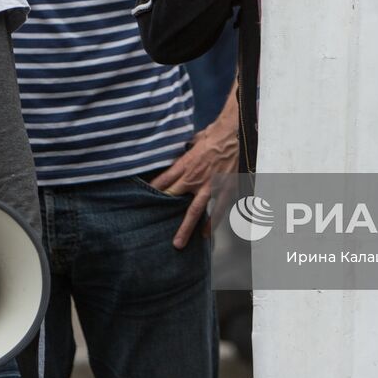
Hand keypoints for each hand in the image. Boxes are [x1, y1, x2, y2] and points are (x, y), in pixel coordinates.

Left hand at [151, 90, 239, 249]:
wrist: (234, 134)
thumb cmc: (214, 135)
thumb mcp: (194, 142)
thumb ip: (186, 152)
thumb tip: (181, 154)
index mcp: (184, 165)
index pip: (163, 181)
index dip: (152, 191)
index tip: (143, 199)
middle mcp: (193, 178)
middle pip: (173, 198)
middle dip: (162, 211)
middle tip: (153, 227)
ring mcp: (208, 186)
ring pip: (194, 211)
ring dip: (185, 227)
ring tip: (178, 243)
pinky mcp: (224, 189)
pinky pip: (216, 209)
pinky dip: (211, 222)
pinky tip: (205, 233)